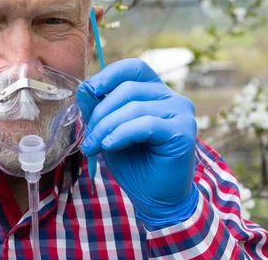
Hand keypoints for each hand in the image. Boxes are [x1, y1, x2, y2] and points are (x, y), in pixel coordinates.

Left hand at [79, 59, 197, 227]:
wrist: (156, 198)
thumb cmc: (134, 163)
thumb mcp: (109, 130)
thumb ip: (98, 108)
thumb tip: (84, 88)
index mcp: (154, 92)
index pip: (133, 69)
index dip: (108, 75)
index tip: (88, 91)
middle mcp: (172, 97)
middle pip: (128, 89)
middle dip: (100, 113)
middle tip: (87, 138)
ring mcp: (181, 113)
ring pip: (134, 107)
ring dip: (106, 127)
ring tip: (93, 147)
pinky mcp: (184, 131)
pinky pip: (145, 124)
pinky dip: (121, 134)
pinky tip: (109, 145)